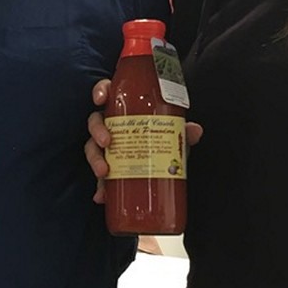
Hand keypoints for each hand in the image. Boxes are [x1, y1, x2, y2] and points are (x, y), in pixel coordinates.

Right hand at [85, 78, 201, 203]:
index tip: (100, 99)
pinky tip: (102, 196)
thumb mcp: (172, 135)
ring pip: (92, 148)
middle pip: (95, 121)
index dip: (100, 92)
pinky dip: (100, 188)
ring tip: (104, 172)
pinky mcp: (106, 169)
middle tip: (107, 142)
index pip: (107, 93)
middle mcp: (111, 126)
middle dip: (98, 131)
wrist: (161, 165)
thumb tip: (195, 131)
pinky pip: (99, 177)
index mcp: (123, 109)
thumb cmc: (160, 139)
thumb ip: (182, 132)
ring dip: (95, 159)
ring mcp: (106, 147)